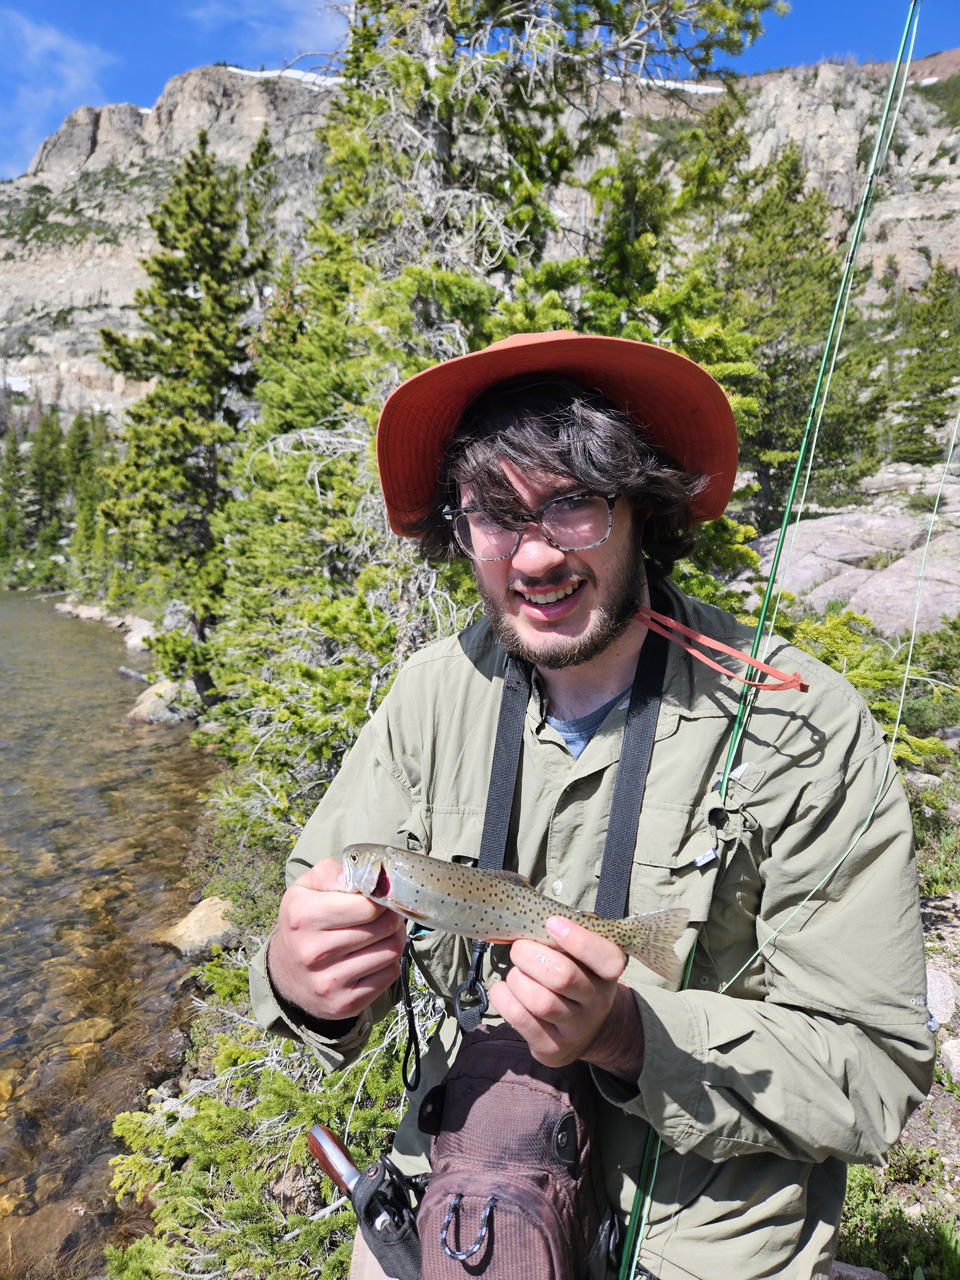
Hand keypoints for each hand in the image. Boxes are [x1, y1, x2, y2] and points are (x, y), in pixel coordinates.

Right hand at [267, 858, 405, 1021]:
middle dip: (391, 916)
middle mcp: (313, 952)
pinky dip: (389, 962)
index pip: (367, 906)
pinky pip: (389, 975)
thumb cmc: (303, 923)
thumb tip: (362, 878)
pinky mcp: (345, 1003)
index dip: (382, 898)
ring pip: (391, 951)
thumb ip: (330, 873)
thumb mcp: (304, 888)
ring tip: (383, 931)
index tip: (381, 896)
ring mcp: (329, 982)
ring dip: (394, 937)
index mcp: (303, 917)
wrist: (285, 974)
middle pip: (382, 928)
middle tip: (386, 912)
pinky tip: (375, 954)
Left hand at [488, 916, 641, 1073]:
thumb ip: (565, 941)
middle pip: (563, 977)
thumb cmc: (577, 980)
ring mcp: (576, 1029)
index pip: (606, 959)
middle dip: (531, 956)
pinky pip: (520, 1018)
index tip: (552, 923)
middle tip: (519, 949)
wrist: (585, 1031)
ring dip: (518, 979)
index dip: (578, 939)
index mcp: (608, 974)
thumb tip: (529, 923)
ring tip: (516, 973)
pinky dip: (504, 997)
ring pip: (540, 1001)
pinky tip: (506, 989)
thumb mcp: (583, 959)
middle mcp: (598, 1003)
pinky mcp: (553, 1047)